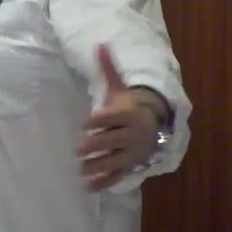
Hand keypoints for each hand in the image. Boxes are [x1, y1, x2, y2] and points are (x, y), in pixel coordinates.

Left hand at [78, 44, 162, 191]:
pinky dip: (103, 183)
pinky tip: (87, 187)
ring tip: (79, 170)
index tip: (85, 123)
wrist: (153, 124)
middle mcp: (132, 135)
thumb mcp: (119, 87)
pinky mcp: (129, 165)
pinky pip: (117, 176)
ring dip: (97, 166)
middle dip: (97, 145)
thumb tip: (100, 44)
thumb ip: (108, 69)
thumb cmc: (128, 105)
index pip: (113, 118)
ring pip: (114, 161)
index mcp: (128, 115)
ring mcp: (131, 153)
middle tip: (78, 148)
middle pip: (113, 140)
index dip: (100, 120)